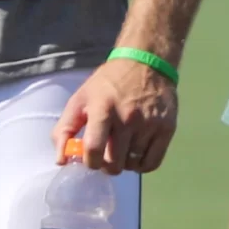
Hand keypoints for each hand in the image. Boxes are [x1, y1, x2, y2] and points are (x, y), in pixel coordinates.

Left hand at [54, 56, 177, 174]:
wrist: (146, 62)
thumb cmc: (108, 83)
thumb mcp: (80, 99)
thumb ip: (64, 129)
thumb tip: (61, 161)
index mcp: (103, 109)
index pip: (93, 151)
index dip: (89, 162)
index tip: (90, 157)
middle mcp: (128, 118)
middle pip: (115, 164)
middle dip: (106, 165)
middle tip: (106, 155)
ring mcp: (150, 124)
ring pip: (133, 165)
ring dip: (124, 163)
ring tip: (122, 149)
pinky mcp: (167, 128)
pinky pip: (152, 163)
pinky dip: (141, 165)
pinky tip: (136, 153)